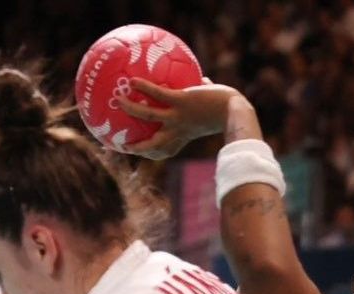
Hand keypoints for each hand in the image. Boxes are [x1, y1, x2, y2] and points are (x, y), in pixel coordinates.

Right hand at [116, 81, 243, 159]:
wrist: (235, 110)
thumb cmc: (227, 108)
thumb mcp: (212, 105)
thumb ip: (204, 93)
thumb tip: (204, 79)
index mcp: (183, 135)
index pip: (165, 150)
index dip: (151, 153)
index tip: (141, 151)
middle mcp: (177, 129)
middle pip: (152, 145)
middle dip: (136, 147)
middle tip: (121, 144)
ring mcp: (178, 116)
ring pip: (148, 116)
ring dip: (132, 109)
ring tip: (118, 101)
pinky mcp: (182, 102)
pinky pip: (158, 95)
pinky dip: (145, 88)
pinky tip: (133, 80)